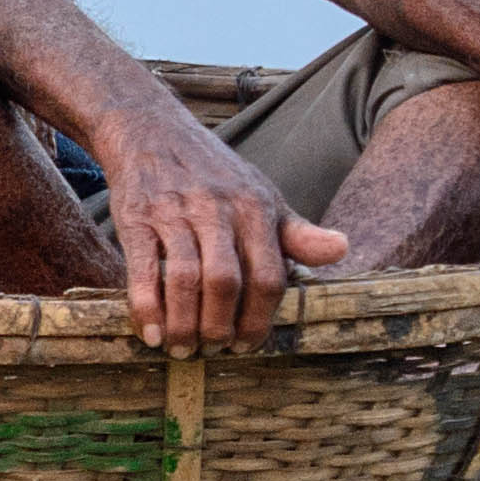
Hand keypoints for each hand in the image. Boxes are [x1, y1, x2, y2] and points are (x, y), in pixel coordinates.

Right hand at [99, 99, 347, 351]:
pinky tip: (151, 333)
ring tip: (182, 349)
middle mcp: (217, 210)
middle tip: (214, 350)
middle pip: (226, 282)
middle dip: (220, 327)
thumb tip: (342, 249)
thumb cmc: (215, 174)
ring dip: (184, 324)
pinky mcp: (136, 218)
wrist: (152, 130)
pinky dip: (147, 307)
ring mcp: (174, 213)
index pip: (269, 276)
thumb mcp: (262, 196)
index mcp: (255, 208)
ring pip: (185, 279)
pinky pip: (144, 270)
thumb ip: (298, 232)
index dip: (260, 319)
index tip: (248, 345)